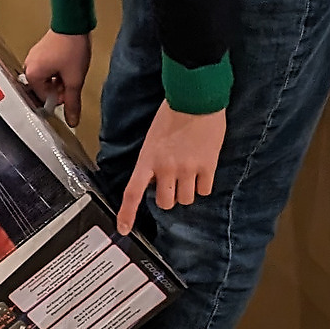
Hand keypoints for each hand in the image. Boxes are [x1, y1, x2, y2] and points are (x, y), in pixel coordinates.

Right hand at [22, 29, 92, 124]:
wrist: (73, 23)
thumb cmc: (70, 48)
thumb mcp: (74, 80)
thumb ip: (72, 102)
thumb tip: (72, 120)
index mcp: (32, 75)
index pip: (43, 98)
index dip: (59, 99)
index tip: (69, 93)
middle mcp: (28, 66)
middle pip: (44, 89)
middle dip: (58, 89)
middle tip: (71, 81)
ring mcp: (33, 58)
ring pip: (46, 79)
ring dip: (59, 80)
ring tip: (70, 71)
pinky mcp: (40, 51)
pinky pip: (47, 68)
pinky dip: (57, 70)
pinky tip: (67, 64)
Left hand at [117, 102, 225, 234]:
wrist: (195, 99)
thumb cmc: (172, 115)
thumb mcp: (152, 140)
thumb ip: (152, 163)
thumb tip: (155, 182)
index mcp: (147, 160)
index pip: (133, 193)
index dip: (127, 214)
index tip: (123, 229)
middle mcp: (165, 168)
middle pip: (165, 203)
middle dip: (169, 196)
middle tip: (173, 182)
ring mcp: (187, 169)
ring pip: (186, 199)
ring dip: (187, 191)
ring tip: (189, 171)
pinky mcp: (207, 166)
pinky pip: (205, 190)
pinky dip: (204, 185)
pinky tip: (202, 170)